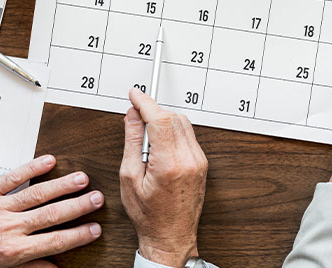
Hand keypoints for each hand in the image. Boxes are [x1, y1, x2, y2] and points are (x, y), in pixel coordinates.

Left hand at [0, 155, 103, 267]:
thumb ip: (28, 266)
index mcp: (12, 251)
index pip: (55, 241)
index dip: (78, 235)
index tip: (94, 229)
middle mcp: (8, 228)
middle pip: (52, 214)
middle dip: (78, 206)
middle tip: (98, 198)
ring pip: (37, 194)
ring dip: (62, 186)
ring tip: (82, 179)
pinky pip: (12, 178)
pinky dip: (31, 168)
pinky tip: (48, 161)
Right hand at [120, 89, 207, 266]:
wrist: (171, 237)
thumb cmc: (148, 214)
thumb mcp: (129, 177)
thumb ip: (132, 141)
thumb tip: (132, 116)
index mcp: (169, 163)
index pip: (160, 118)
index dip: (145, 102)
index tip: (134, 94)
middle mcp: (189, 159)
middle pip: (173, 117)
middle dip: (153, 113)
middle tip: (136, 121)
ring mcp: (199, 161)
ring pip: (183, 123)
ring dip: (164, 122)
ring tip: (147, 142)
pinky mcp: (202, 163)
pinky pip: (188, 136)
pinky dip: (173, 132)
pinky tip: (160, 148)